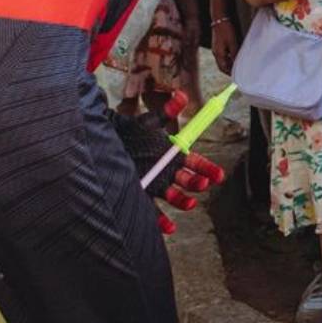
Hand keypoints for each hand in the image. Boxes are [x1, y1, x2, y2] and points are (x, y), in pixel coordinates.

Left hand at [114, 92, 225, 233]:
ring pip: (173, 197)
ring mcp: (154, 185)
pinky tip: (168, 227)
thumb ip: (167, 111)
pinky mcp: (139, 196)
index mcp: (171, 155)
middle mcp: (166, 172)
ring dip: (183, 201)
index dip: (207, 169)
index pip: (194, 163)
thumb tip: (181, 95)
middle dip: (197, 182)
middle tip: (203, 184)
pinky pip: (152, 213)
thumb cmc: (129, 132)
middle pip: (186, 180)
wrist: (103, 143)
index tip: (218, 175)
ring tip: (190, 203)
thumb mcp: (149, 122)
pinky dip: (161, 222)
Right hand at [212, 18, 238, 74]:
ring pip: (222, 61)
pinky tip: (234, 56)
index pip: (223, 68)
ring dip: (229, 64)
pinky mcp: (217, 45)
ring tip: (237, 65)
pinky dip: (227, 58)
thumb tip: (238, 63)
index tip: (237, 76)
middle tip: (237, 72)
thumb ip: (235, 53)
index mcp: (218, 54)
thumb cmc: (226, 30)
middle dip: (229, 70)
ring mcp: (215, 49)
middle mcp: (215, 53)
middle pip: (222, 66)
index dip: (230, 73)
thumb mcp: (232, 42)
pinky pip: (222, 55)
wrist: (219, 19)